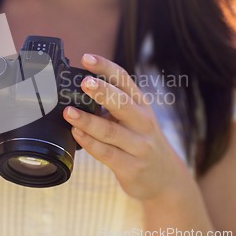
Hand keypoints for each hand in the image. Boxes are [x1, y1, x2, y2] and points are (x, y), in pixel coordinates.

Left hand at [63, 54, 190, 201]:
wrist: (165, 178)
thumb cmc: (141, 141)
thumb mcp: (134, 118)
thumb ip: (112, 105)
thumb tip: (76, 90)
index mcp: (141, 104)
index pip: (123, 79)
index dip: (105, 67)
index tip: (87, 58)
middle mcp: (143, 122)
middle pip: (122, 103)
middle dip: (102, 91)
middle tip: (84, 82)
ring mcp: (139, 146)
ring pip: (111, 131)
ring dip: (88, 121)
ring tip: (69, 112)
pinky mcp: (131, 167)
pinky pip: (107, 153)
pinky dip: (90, 143)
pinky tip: (77, 134)